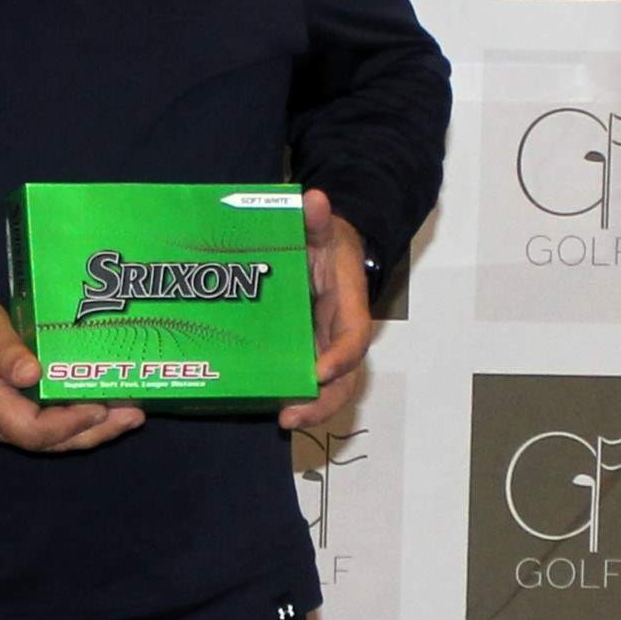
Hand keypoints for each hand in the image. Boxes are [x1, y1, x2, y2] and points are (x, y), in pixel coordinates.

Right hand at [0, 286, 145, 452]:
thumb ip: (2, 349)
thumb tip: (32, 373)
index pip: (29, 429)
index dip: (67, 424)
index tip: (98, 406)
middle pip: (46, 443)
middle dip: (92, 432)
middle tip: (133, 416)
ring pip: (48, 440)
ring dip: (91, 431)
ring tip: (130, 416)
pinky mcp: (7, 414)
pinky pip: (44, 428)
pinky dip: (76, 422)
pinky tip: (103, 410)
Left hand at [280, 188, 376, 436]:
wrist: (327, 253)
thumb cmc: (325, 243)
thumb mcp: (322, 228)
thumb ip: (315, 219)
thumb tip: (313, 199)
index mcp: (349, 306)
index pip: (355, 338)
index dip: (341, 357)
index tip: (318, 372)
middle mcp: (340, 335)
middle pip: (345, 379)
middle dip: (324, 402)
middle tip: (293, 416)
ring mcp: (324, 350)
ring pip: (328, 390)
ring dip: (310, 409)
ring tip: (283, 420)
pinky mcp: (304, 356)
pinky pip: (304, 384)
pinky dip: (290, 398)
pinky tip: (265, 406)